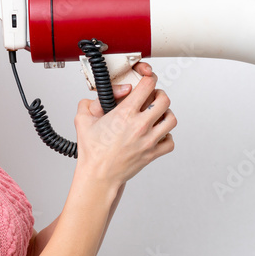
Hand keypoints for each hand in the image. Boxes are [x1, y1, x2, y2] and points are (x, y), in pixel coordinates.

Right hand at [73, 62, 175, 186]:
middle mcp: (140, 125)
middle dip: (159, 95)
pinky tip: (157, 135)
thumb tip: (94, 98)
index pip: (147, 86)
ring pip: (171, 119)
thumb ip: (87, 104)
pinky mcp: (152, 154)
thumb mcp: (82, 121)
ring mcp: (149, 140)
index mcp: (125, 114)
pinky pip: (170, 142)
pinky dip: (166, 137)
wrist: (98, 175)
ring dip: (166, 115)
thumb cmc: (92, 152)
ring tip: (157, 116)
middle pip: (165, 100)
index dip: (148, 80)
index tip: (146, 82)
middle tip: (153, 98)